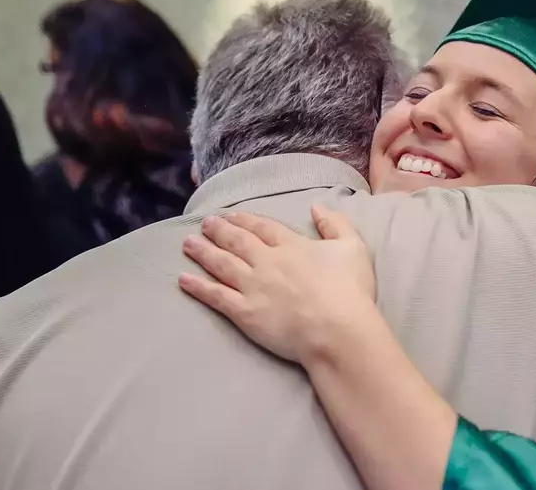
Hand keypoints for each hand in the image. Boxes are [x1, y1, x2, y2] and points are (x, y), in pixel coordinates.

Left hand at [179, 205, 377, 363]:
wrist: (337, 329)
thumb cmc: (350, 290)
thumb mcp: (352, 247)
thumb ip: (335, 224)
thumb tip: (316, 207)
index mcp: (292, 246)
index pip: (262, 227)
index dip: (245, 220)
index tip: (231, 215)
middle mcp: (267, 262)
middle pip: (237, 241)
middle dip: (219, 230)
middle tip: (204, 223)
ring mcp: (253, 287)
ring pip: (221, 264)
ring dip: (203, 252)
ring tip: (188, 244)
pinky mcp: (245, 313)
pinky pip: (216, 296)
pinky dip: (198, 287)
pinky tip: (183, 279)